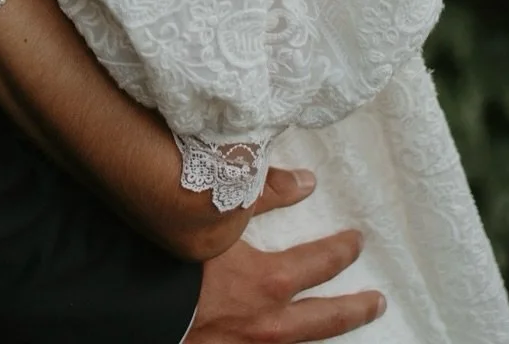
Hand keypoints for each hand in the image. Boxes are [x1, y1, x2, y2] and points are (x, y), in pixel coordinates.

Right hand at [190, 171, 383, 342]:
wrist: (132, 300)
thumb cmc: (174, 254)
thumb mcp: (218, 212)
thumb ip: (262, 194)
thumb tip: (305, 181)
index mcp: (268, 283)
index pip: (320, 264)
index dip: (341, 251)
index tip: (356, 241)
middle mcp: (266, 322)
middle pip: (324, 320)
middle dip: (354, 309)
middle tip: (377, 301)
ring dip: (324, 333)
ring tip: (342, 324)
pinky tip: (286, 341)